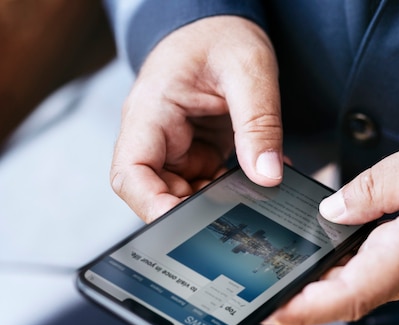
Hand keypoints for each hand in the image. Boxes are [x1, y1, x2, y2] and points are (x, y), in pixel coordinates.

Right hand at [110, 16, 282, 222]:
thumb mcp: (248, 71)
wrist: (220, 26)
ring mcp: (177, 146)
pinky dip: (230, 189)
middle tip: (236, 214)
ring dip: (217, 202)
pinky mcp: (196, 151)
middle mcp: (156, 135)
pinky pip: (206, 183)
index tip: (184, 224)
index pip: (131, 173)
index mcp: (151, 111)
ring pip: (185, 194)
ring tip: (251, 195)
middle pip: (158, 192)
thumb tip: (267, 175)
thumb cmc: (221, 36)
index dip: (151, 206)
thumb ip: (258, 123)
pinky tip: (254, 182)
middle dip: (194, 211)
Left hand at [265, 133, 398, 324]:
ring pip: (346, 290)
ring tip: (267, 268)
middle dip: (291, 298)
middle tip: (249, 284)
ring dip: (307, 287)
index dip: (303, 306)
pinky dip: (329, 271)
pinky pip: (361, 277)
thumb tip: (331, 210)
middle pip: (337, 298)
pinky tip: (309, 253)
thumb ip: (376, 185)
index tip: (268, 307)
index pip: (347, 293)